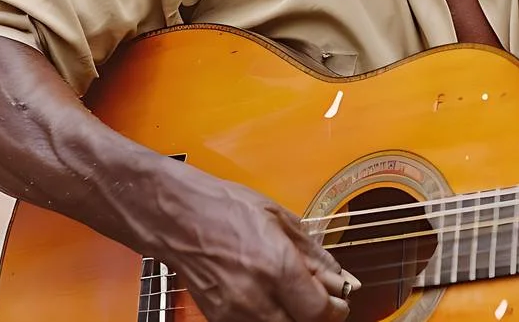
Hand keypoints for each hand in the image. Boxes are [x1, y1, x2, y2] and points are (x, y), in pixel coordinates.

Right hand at [154, 172, 357, 321]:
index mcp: (276, 267)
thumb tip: (342, 279)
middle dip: (316, 315)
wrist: (177, 217)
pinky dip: (270, 317)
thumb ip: (315, 255)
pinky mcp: (218, 319)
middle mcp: (255, 297)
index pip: (320, 311)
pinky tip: (270, 298)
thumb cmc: (225, 208)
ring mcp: (234, 313)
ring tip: (293, 295)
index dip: (336, 310)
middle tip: (320, 299)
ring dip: (293, 316)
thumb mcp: (281, 220)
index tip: (340, 301)